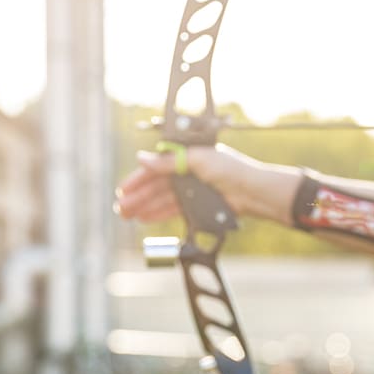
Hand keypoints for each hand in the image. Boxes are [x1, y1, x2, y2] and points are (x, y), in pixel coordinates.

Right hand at [115, 144, 267, 221]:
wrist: (253, 192)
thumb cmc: (230, 169)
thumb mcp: (197, 160)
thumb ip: (168, 162)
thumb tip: (141, 158)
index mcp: (186, 156)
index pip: (156, 167)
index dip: (138, 178)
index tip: (122, 189)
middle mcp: (187, 172)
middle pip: (156, 185)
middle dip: (137, 196)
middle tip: (120, 208)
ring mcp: (191, 190)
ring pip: (162, 199)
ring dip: (144, 207)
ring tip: (127, 216)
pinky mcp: (197, 205)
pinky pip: (173, 209)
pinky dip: (159, 214)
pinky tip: (145, 218)